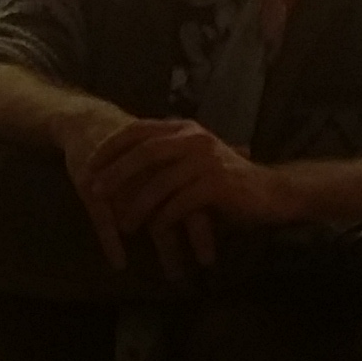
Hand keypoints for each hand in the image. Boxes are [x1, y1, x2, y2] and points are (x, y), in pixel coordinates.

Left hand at [78, 115, 291, 281]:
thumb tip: (122, 165)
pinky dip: (164, 218)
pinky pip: (179, 203)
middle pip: (144, 152)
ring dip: (138, 206)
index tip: (90, 162)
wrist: (272, 193)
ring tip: (125, 225)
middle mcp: (194, 139)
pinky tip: (156, 231)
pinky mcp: (216, 185)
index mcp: (184, 129)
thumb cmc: (227, 182)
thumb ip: (166, 157)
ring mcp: (206, 160)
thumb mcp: (194, 161)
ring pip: (160, 182)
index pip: (138, 130)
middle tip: (94, 191)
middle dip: (116, 173)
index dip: (111, 146)